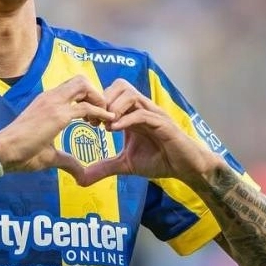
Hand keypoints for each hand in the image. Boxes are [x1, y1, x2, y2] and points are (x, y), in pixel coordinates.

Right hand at [0, 75, 114, 177]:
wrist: (2, 152)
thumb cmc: (21, 154)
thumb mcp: (49, 155)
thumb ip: (67, 161)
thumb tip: (81, 174)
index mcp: (46, 102)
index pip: (72, 88)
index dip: (87, 100)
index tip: (93, 119)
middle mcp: (50, 97)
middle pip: (81, 80)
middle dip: (96, 94)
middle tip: (101, 115)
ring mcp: (53, 104)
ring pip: (84, 86)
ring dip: (99, 100)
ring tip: (104, 119)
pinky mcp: (57, 115)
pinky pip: (86, 108)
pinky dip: (101, 112)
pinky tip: (108, 122)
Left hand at [79, 79, 216, 185]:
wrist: (185, 168)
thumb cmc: (159, 161)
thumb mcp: (125, 165)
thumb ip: (104, 168)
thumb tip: (80, 180)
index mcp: (132, 113)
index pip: (111, 93)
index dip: (96, 104)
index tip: (87, 122)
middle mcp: (142, 109)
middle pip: (119, 85)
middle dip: (103, 100)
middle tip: (95, 122)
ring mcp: (153, 114)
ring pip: (130, 94)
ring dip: (114, 107)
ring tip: (105, 126)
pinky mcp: (163, 124)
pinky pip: (142, 113)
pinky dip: (126, 119)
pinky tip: (113, 131)